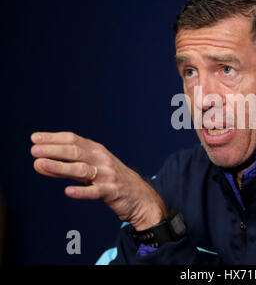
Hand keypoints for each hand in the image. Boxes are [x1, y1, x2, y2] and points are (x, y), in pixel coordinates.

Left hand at [30, 131, 167, 230]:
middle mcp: (102, 160)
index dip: (54, 138)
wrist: (141, 198)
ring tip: (40, 165)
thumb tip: (38, 164)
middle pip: (76, 152)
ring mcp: (108, 176)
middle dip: (53, 150)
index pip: (74, 140)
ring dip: (60, 167)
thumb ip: (67, 167)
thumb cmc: (112, 181)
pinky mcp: (112, 192)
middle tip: (33, 150)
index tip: (35, 138)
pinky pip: (95, 192)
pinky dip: (81, 191)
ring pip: (82, 169)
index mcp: (98, 151)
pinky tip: (68, 191)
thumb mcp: (92, 169)